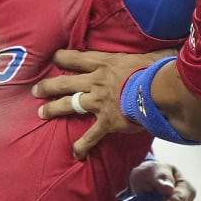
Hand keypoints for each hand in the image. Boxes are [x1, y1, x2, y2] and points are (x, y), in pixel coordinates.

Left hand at [34, 48, 166, 156]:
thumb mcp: (151, 53)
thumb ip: (149, 53)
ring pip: (69, 104)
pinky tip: (75, 152)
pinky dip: (82, 145)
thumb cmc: (158, 70)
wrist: (160, 92)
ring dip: (53, 109)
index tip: (53, 58)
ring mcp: (99, 102)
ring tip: (41, 113)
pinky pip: (90, 135)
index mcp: (105, 63)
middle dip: (48, 86)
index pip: (76, 58)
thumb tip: (164, 47)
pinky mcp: (106, 122)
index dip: (62, 57)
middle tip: (35, 90)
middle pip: (65, 82)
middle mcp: (96, 82)